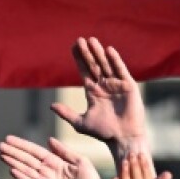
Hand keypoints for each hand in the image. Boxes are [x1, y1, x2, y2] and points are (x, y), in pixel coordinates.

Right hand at [0, 136, 108, 178]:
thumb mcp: (80, 161)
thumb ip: (64, 152)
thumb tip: (49, 140)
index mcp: (55, 161)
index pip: (35, 151)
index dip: (22, 145)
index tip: (9, 139)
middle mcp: (47, 170)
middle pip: (27, 159)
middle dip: (13, 152)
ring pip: (26, 170)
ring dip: (14, 163)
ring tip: (1, 155)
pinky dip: (22, 178)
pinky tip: (12, 171)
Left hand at [50, 37, 147, 160]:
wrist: (123, 138)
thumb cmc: (103, 133)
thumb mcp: (81, 122)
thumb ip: (66, 113)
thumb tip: (51, 106)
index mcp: (93, 92)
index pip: (84, 71)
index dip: (79, 59)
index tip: (73, 46)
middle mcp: (105, 86)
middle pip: (94, 65)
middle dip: (87, 53)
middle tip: (79, 40)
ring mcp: (117, 85)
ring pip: (106, 65)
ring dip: (99, 53)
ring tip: (91, 40)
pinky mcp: (128, 86)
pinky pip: (121, 70)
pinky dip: (115, 60)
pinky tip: (108, 50)